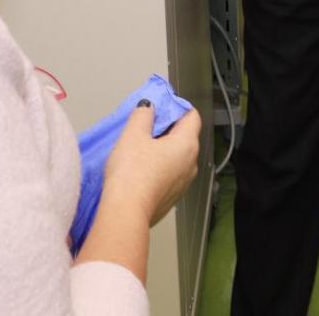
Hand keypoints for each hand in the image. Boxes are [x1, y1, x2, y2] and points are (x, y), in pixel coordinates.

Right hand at [101, 104, 200, 225]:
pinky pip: (170, 173)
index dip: (177, 107)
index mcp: (187, 145)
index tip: (159, 106)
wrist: (126, 212)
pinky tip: (140, 168)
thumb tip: (149, 107)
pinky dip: (159, 166)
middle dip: (167, 127)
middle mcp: (191, 164)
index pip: (192, 116)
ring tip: (140, 147)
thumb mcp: (133, 135)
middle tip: (144, 125)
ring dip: (162, 148)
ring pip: (177, 156)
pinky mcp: (172, 197)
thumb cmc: (131, 172)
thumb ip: (143, 115)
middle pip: (185, 136)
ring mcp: (183, 183)